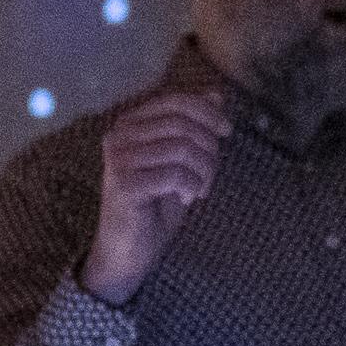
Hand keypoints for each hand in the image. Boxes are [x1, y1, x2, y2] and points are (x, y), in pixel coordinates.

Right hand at [81, 86, 229, 302]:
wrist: (129, 250)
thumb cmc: (154, 205)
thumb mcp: (180, 160)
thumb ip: (193, 127)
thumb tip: (216, 95)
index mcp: (129, 124)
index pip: (175, 102)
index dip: (207, 112)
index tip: (227, 131)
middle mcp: (118, 137)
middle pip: (182, 125)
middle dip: (209, 148)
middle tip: (211, 173)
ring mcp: (118, 161)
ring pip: (182, 148)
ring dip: (204, 170)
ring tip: (200, 188)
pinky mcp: (125, 185)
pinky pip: (176, 174)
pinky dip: (192, 187)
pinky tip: (187, 198)